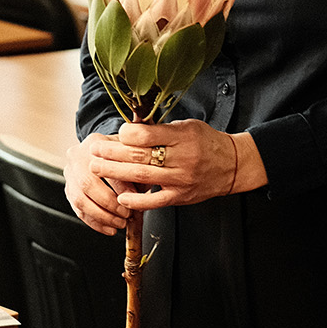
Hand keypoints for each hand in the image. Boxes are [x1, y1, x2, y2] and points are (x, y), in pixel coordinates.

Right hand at [65, 132, 137, 235]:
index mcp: (94, 144)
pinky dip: (95, 223)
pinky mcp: (68, 190)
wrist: (103, 150)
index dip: (120, 186)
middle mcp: (77, 157)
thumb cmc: (122, 153)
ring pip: (80, 200)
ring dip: (101, 216)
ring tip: (119, 224)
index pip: (105, 166)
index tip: (134, 199)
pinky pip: (78, 210)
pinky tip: (109, 229)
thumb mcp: (131, 153)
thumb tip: (139, 194)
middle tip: (126, 215)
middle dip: (109, 204)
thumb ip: (135, 169)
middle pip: (87, 184)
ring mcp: (70, 174)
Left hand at [86, 119, 267, 212]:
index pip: (149, 135)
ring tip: (97, 168)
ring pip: (144, 177)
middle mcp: (183, 158)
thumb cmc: (206, 142)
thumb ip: (160, 128)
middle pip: (141, 156)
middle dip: (113, 153)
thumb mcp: (187, 126)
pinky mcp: (181, 197)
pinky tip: (120, 197)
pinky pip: (156, 201)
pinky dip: (137, 201)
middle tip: (94, 150)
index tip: (116, 133)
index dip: (128, 134)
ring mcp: (182, 180)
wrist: (232, 165)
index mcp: (184, 136)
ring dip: (116, 173)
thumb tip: (128, 127)